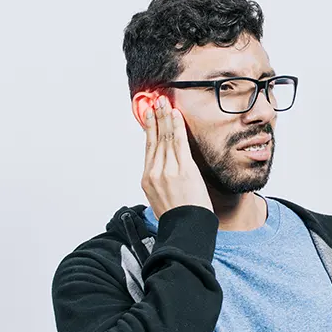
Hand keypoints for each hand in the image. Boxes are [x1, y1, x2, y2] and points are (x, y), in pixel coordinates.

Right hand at [141, 96, 213, 219]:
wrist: (185, 230)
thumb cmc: (178, 218)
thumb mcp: (161, 199)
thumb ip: (161, 182)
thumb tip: (165, 171)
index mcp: (147, 179)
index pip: (148, 147)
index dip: (149, 129)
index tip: (149, 115)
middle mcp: (155, 172)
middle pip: (155, 138)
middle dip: (156, 117)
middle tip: (156, 101)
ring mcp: (168, 170)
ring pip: (166, 137)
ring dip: (166, 117)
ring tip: (165, 102)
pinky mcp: (183, 169)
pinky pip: (179, 142)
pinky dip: (177, 126)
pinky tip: (176, 115)